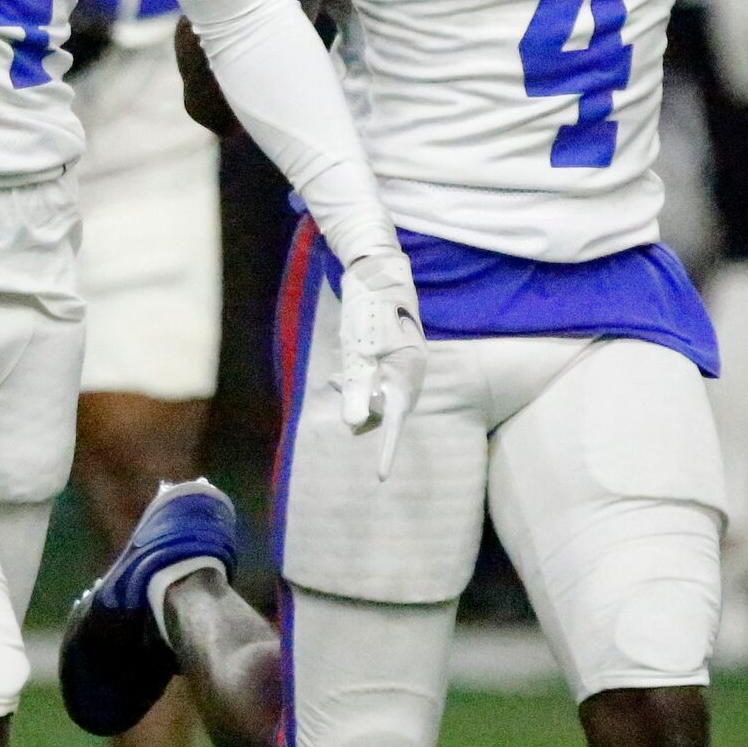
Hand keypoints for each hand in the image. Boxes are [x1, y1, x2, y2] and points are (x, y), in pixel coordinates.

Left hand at [336, 247, 426, 480]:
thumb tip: (353, 426)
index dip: (387, 451)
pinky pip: (379, 380)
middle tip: (335, 383)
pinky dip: (360, 379)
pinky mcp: (400, 355)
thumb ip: (356, 390)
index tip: (380, 478)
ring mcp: (408, 364)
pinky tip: (340, 370)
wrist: (378, 268)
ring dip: (356, 390)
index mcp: (406, 376)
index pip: (396, 422)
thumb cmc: (367, 310)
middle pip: (385, 411)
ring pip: (379, 394)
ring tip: (334, 375)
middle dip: (359, 407)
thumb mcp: (356, 352)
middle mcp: (412, 374)